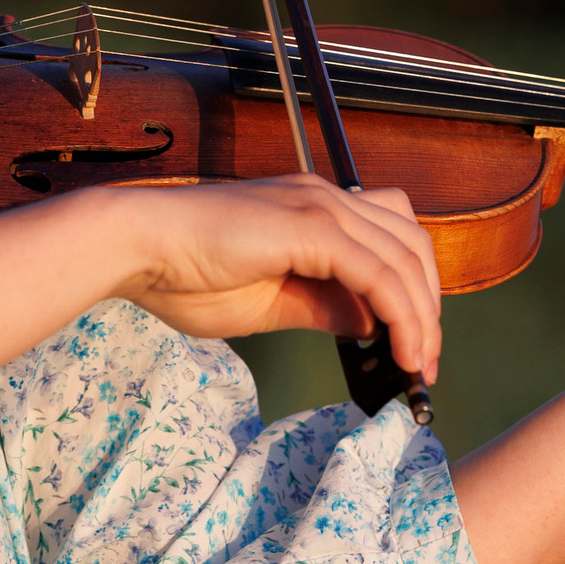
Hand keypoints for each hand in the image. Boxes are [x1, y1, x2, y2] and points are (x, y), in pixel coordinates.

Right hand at [111, 177, 443, 379]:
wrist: (136, 248)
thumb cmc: (183, 275)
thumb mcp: (269, 304)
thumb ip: (322, 309)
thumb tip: (371, 324)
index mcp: (315, 209)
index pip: (391, 241)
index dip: (413, 294)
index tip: (411, 349)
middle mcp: (326, 198)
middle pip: (412, 245)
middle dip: (428, 306)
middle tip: (422, 364)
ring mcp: (321, 206)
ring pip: (404, 258)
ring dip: (421, 316)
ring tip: (416, 365)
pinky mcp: (311, 227)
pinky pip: (378, 273)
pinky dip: (400, 314)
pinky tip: (399, 351)